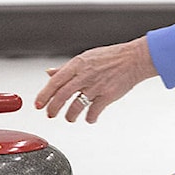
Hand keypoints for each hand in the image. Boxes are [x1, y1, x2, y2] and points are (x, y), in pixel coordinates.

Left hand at [35, 36, 157, 123]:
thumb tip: (50, 73)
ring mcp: (97, 86)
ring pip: (76, 106)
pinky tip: (89, 118)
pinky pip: (94, 111)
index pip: (55, 81)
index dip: (44, 95)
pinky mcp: (108, 95)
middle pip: (62, 96)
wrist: (135, 59)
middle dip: (53, 108)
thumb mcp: (86, 57)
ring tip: (70, 118)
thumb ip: (67, 67)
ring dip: (70, 116)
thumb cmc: (112, 57)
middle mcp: (85, 75)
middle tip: (51, 114)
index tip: (38, 105)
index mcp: (78, 64)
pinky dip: (90, 118)